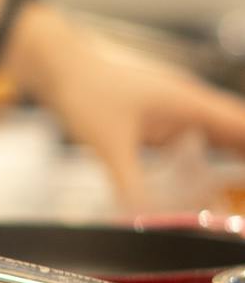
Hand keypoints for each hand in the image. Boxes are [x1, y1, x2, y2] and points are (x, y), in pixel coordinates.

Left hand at [11, 8, 244, 209]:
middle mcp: (186, 104)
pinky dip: (202, 159)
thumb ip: (129, 184)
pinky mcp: (155, 119)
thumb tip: (142, 217)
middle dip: (242, 159)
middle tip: (244, 192)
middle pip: (234, 131)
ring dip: (230, 159)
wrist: (57, 65)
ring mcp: (171, 110)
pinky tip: (202, 179)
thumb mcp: (109, 144)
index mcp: (188, 102)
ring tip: (236, 190)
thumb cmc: (85, 89)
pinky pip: (190, 141)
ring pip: (214, 136)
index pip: (240, 125)